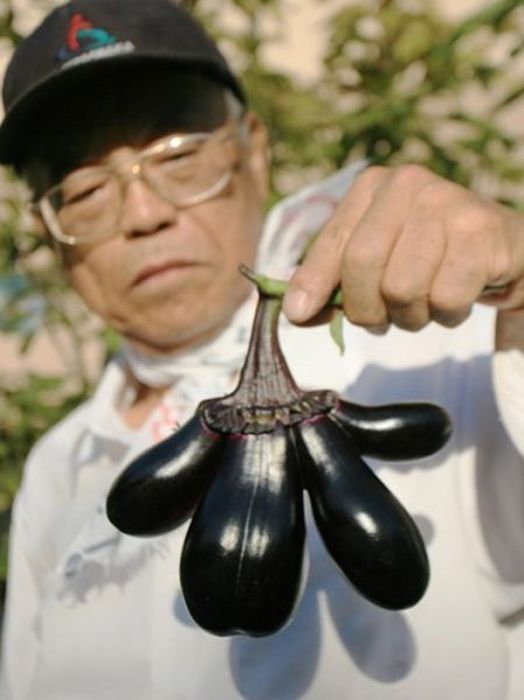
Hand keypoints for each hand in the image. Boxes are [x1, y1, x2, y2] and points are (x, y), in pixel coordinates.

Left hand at [283, 164, 523, 331]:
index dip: (313, 283)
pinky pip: (445, 299)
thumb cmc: (428, 257)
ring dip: (411, 316)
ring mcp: (448, 203)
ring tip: (425, 303)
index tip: (300, 315)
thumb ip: (333, 280)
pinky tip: (456, 297)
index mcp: (372, 186)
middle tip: (382, 320)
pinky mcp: (482, 232)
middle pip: (362, 266)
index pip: (333, 243)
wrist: (502, 249)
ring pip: (402, 289)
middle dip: (367, 309)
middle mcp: (408, 185)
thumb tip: (295, 312)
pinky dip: (447, 314)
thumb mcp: (376, 259)